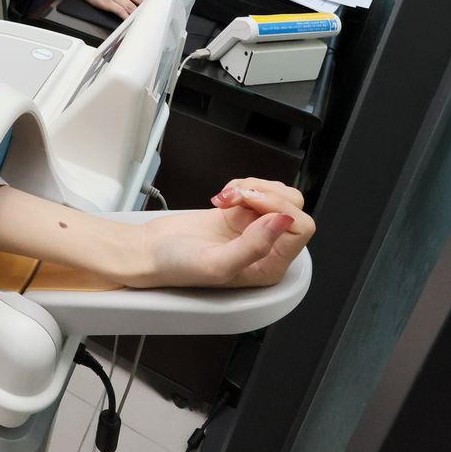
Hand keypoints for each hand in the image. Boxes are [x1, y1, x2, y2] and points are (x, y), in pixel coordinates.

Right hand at [133, 178, 314, 288]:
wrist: (150, 250)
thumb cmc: (177, 266)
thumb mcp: (216, 264)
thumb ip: (254, 246)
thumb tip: (283, 222)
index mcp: (270, 266)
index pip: (300, 228)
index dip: (279, 209)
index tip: (250, 205)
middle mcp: (268, 247)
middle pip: (293, 205)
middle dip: (265, 193)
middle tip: (236, 198)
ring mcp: (254, 228)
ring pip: (276, 193)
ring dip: (251, 187)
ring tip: (225, 198)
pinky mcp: (240, 212)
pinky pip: (256, 188)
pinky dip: (240, 185)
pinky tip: (222, 198)